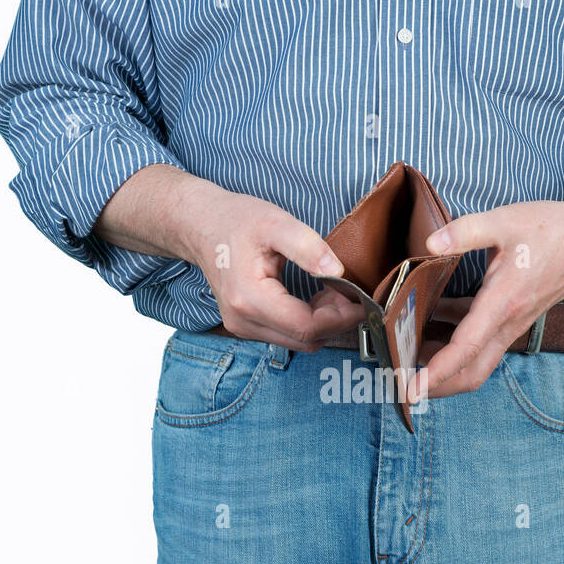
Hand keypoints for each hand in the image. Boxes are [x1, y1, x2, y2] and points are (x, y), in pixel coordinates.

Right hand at [94, 165, 363, 350]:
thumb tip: (339, 271)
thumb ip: (308, 247)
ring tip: (335, 292)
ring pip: (298, 342)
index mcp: (250, 299)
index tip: (362, 299)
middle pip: (305, 340)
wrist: (201, 225)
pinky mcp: (247, 327)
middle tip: (351, 292)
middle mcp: (243, 322)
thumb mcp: (276, 223)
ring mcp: (243, 328)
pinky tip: (317, 299)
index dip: (341, 317)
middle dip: (336, 321)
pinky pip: (288, 336)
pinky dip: (309, 323)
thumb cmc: (236, 221)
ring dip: (323, 323)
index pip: (307, 327)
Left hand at [406, 171, 563, 402]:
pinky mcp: (513, 319)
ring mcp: (512, 324)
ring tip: (408, 359)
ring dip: (444, 369)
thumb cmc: (553, 230)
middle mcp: (508, 322)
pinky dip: (455, 346)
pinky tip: (431, 325)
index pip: (465, 348)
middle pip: (471, 373)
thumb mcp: (505, 221)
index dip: (437, 371)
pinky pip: (482, 344)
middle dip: (437, 386)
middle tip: (402, 384)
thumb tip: (431, 244)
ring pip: (477, 363)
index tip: (412, 387)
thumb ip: (465, 232)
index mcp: (503, 303)